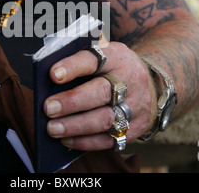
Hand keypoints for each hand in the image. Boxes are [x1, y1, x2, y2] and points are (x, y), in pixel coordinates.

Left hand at [43, 41, 157, 150]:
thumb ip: (79, 64)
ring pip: (105, 120)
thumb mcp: (102, 56)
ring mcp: (136, 105)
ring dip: (75, 126)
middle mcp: (130, 80)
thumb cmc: (113, 69)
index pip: (94, 59)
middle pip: (101, 92)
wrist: (151, 84)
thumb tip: (48, 83)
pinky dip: (85, 142)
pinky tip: (66, 140)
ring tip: (52, 129)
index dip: (73, 67)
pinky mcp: (136, 127)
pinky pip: (110, 139)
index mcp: (116, 56)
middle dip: (72, 102)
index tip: (53, 75)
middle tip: (48, 108)